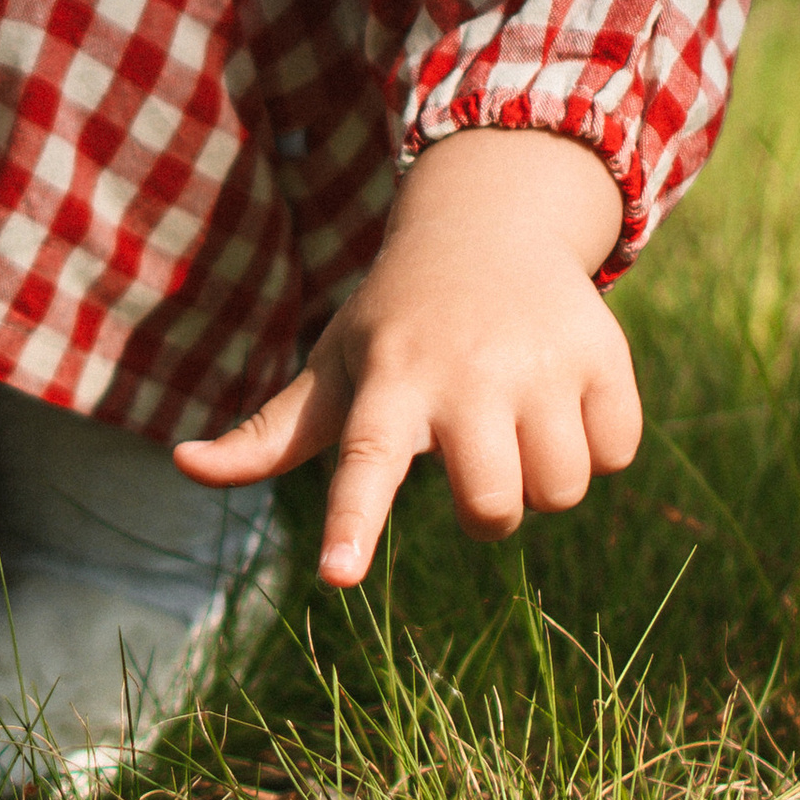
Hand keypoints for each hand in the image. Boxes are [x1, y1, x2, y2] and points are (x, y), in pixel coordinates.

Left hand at [171, 127, 640, 584]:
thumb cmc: (398, 323)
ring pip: (561, 491)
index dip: (352, 524)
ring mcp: (540, 361)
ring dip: (541, 476)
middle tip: (470, 459)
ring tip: (514, 417)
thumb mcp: (333, 367)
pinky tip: (563, 395)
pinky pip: (614, 456)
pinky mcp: (605, 355)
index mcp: (388, 385)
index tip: (336, 574)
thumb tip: (185, 466)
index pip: (363, 465)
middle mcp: (464, 373)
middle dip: (486, 511)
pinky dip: (594, 443)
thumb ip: (269, 433)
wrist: (490, 225)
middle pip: (492, 510)